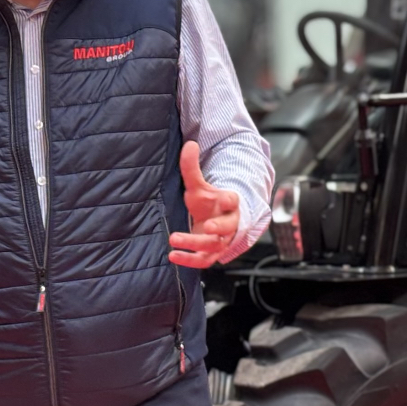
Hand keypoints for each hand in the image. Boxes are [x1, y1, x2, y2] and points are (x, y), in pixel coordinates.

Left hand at [169, 140, 241, 267]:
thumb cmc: (207, 203)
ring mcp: (220, 241)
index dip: (230, 199)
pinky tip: (173, 256)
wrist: (211, 222)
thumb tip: (189, 144)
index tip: (224, 197)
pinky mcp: (211, 254)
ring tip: (174, 238)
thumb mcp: (198, 185)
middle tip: (206, 226)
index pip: (233, 201)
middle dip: (218, 227)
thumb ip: (192, 167)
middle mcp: (228, 223)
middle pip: (227, 226)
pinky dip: (189, 260)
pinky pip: (203, 261)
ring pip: (214, 245)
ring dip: (195, 243)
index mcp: (228, 204)